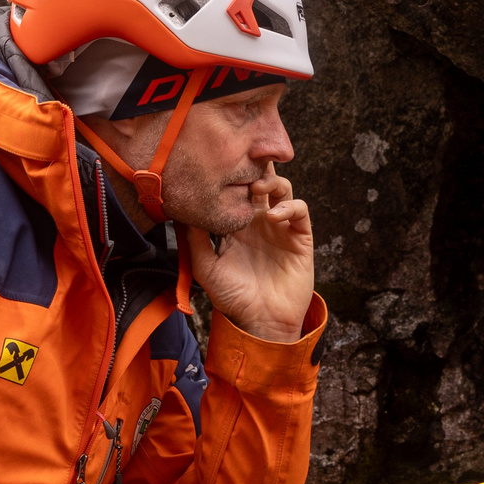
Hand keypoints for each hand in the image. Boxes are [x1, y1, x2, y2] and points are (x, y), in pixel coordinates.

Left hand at [187, 172, 313, 343]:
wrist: (260, 321)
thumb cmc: (232, 298)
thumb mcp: (205, 267)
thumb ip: (195, 239)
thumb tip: (184, 209)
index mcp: (237, 224)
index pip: (236, 189)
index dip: (233, 173)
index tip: (221, 162)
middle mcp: (259, 221)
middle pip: (261, 180)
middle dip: (256, 166)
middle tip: (245, 162)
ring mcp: (281, 227)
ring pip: (283, 189)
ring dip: (273, 181)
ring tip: (258, 187)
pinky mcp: (300, 237)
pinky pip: (299, 210)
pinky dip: (289, 206)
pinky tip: (274, 216)